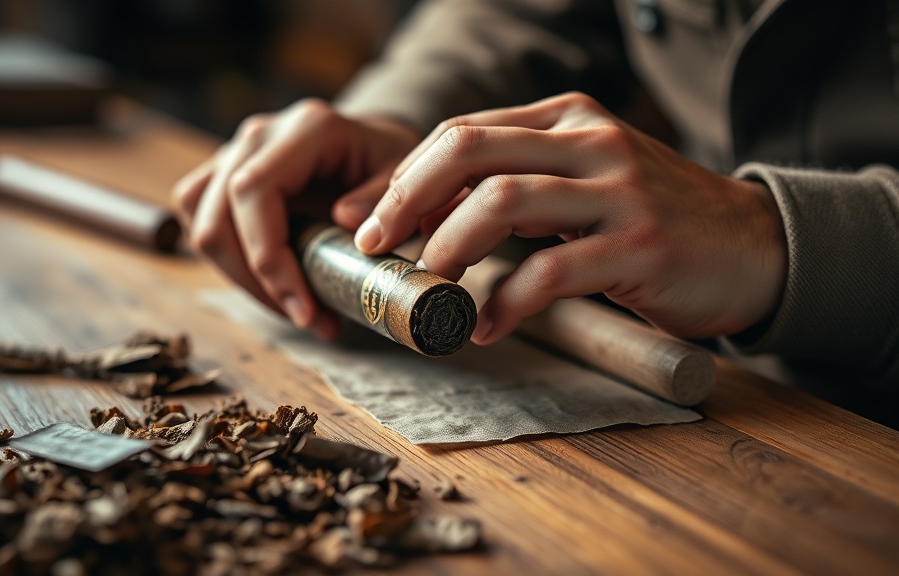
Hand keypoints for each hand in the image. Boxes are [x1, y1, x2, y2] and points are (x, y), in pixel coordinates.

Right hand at [173, 99, 420, 338]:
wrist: (372, 147)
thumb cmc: (387, 163)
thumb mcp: (403, 176)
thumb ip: (382, 198)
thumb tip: (344, 223)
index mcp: (305, 128)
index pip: (254, 190)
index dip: (267, 255)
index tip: (302, 307)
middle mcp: (260, 135)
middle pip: (218, 216)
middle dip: (256, 282)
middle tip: (308, 319)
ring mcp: (235, 154)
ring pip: (201, 225)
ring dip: (241, 280)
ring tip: (296, 309)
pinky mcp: (222, 177)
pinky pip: (200, 223)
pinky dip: (230, 265)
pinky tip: (272, 286)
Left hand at [353, 92, 786, 343]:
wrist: (754, 245)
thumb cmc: (650, 220)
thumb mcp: (581, 182)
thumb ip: (515, 184)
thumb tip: (422, 218)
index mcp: (566, 118)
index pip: (460, 133)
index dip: (400, 177)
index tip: (361, 219)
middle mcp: (588, 140)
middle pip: (467, 149)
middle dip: (403, 199)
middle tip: (373, 246)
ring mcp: (617, 189)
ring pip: (501, 199)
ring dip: (448, 247)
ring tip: (428, 288)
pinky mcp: (640, 244)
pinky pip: (550, 271)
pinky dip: (506, 303)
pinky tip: (486, 328)